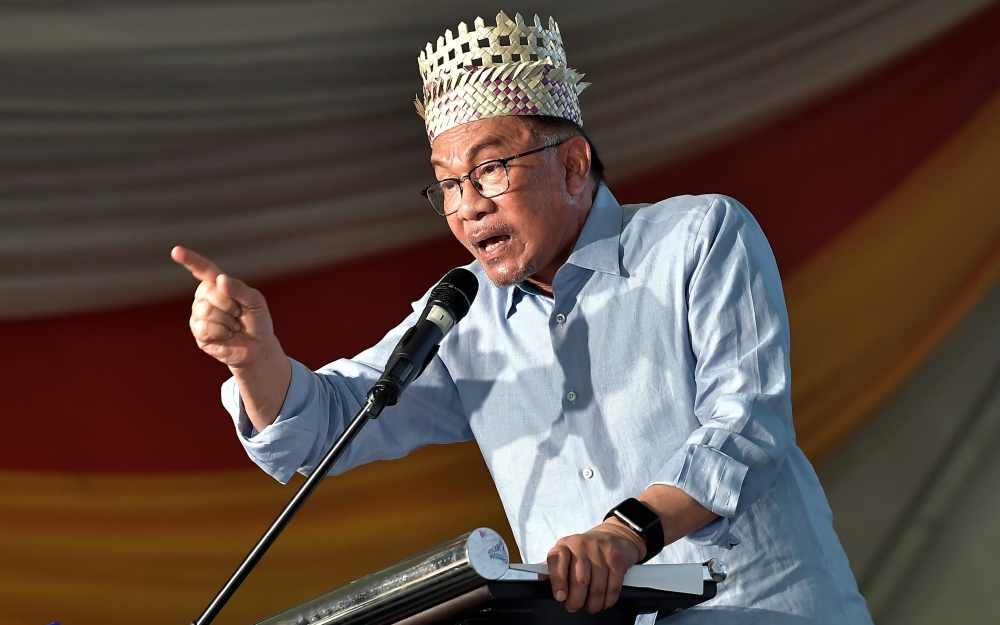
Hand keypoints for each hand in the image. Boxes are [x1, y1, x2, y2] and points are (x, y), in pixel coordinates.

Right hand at [171, 246, 275, 367]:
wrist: (257, 346)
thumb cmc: (257, 320)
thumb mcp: (255, 301)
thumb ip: (239, 289)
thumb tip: (220, 280)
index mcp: (218, 284)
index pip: (204, 269)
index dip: (190, 260)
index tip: (176, 251)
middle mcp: (205, 296)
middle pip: (209, 291)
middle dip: (229, 304)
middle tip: (239, 314)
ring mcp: (199, 314)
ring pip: (207, 311)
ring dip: (227, 321)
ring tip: (233, 325)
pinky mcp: (198, 331)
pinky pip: (205, 327)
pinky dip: (222, 332)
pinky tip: (227, 335)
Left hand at [545, 520, 645, 613]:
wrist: (614, 535)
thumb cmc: (584, 549)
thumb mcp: (566, 553)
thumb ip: (553, 567)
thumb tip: (541, 580)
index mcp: (565, 546)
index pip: (558, 561)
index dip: (558, 581)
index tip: (560, 596)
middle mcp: (582, 546)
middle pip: (579, 580)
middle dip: (576, 600)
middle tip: (574, 606)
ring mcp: (601, 552)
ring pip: (597, 587)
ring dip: (594, 603)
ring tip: (590, 606)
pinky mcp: (617, 559)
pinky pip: (613, 586)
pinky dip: (608, 599)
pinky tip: (604, 601)